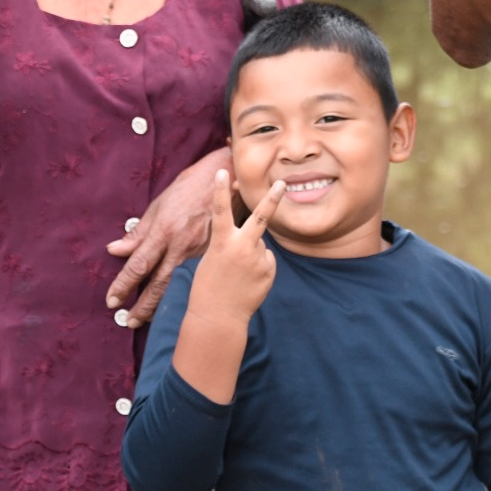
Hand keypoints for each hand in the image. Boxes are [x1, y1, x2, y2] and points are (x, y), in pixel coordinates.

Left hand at [105, 147, 229, 325]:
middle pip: (158, 283)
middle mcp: (180, 245)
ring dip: (161, 304)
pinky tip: (177, 302)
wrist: (225, 177)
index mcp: (163, 231)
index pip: (138, 265)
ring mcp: (199, 251)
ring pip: (177, 284)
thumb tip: (114, 250)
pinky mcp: (213, 253)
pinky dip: (182, 291)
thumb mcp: (158, 205)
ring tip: (148, 319)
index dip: (123, 285)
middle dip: (142, 305)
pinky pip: (193, 276)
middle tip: (128, 321)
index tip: (112, 300)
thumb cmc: (188, 188)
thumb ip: (138, 232)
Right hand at [186, 171, 285, 324]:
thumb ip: (232, 244)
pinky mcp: (269, 272)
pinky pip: (266, 261)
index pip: (220, 211)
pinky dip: (259, 267)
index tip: (222, 172)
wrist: (218, 318)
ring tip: (238, 274)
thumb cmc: (208, 287)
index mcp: (221, 243)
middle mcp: (242, 248)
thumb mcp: (211, 260)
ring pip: (260, 245)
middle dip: (273, 198)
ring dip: (252, 253)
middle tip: (283, 183)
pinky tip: (247, 281)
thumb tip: (257, 240)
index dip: (220, 190)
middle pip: (261, 217)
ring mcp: (258, 260)